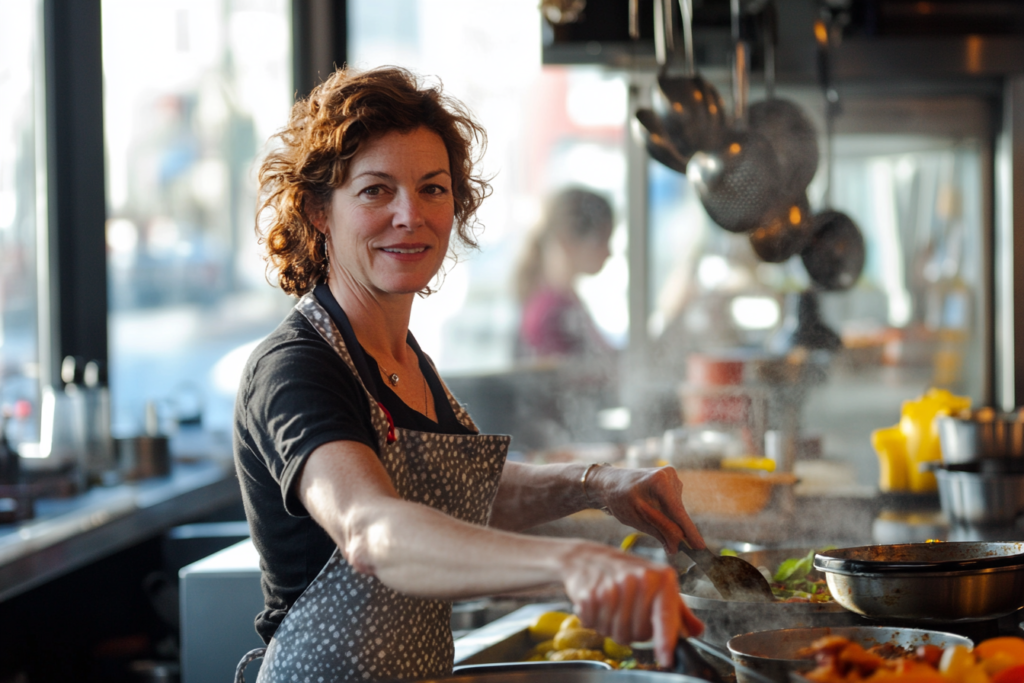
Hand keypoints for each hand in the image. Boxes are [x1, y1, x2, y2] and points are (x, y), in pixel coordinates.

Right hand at [560, 541, 703, 667]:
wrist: (587, 557)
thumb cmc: (626, 572)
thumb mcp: (657, 584)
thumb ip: (678, 610)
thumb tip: (697, 630)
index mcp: (661, 578)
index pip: (665, 616)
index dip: (665, 641)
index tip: (666, 658)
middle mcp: (639, 579)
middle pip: (640, 634)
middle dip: (633, 631)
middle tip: (628, 612)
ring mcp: (614, 586)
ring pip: (617, 633)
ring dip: (612, 628)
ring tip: (611, 607)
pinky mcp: (591, 594)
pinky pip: (595, 625)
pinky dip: (594, 621)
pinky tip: (597, 604)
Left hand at [589, 465, 705, 552]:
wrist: (610, 484)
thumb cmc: (619, 499)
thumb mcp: (637, 518)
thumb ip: (660, 531)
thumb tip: (676, 547)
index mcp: (660, 481)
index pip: (678, 512)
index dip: (689, 531)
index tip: (700, 547)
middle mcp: (670, 476)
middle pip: (678, 513)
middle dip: (674, 529)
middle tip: (668, 545)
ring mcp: (672, 477)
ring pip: (677, 511)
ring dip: (668, 520)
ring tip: (647, 515)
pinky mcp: (672, 482)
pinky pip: (674, 506)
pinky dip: (666, 514)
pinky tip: (652, 510)